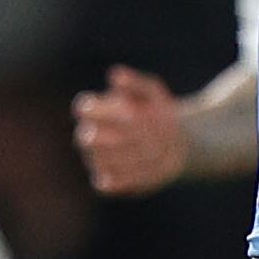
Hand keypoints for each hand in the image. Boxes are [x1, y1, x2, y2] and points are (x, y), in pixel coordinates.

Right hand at [72, 66, 187, 196]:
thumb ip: (135, 83)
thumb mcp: (153, 93)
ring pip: (101, 160)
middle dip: (116, 136)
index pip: (84, 108)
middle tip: (145, 134)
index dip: (105, 110)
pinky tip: (150, 167)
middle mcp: (88, 135)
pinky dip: (129, 176)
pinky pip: (107, 183)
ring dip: (130, 155)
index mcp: (95, 110)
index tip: (133, 110)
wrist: (173, 143)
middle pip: (88, 138)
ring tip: (157, 149)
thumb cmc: (156, 111)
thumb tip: (115, 75)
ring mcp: (95, 160)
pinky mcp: (105, 182)